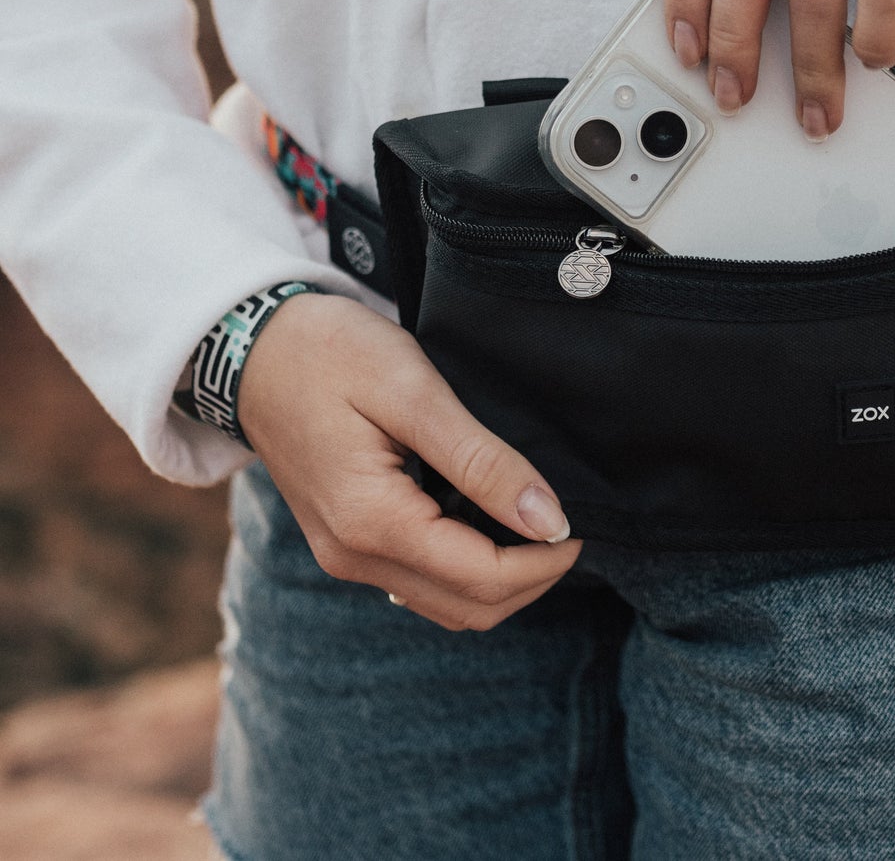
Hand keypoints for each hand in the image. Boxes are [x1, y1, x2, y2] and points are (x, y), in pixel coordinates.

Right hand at [238, 292, 581, 630]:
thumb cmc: (330, 354)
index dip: (543, 562)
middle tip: (568, 528)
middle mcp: (353, 556)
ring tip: (538, 526)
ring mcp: (345, 555)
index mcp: (371, 521)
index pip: (482, 579)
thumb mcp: (413, 392)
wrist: (253, 348)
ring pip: (446, 603)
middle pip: (468, 607)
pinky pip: (419, 580)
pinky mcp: (345, 542)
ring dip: (501, 580)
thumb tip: (546, 519)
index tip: (580, 526)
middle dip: (530, 580)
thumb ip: (481, 461)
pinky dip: (467, 569)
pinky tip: (492, 522)